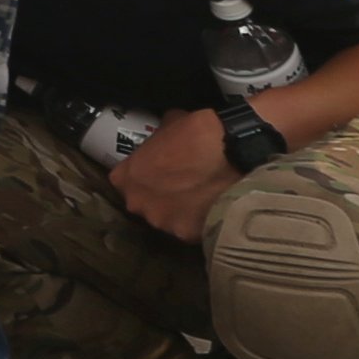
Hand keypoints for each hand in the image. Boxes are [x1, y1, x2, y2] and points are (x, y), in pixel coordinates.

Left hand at [114, 104, 235, 239]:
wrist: (235, 157)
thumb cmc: (197, 135)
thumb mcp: (171, 122)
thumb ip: (160, 135)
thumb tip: (165, 132)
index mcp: (127, 177)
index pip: (123, 179)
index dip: (141, 173)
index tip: (156, 169)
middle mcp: (138, 204)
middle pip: (143, 202)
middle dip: (157, 195)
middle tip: (181, 184)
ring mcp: (162, 222)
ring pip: (167, 218)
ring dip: (178, 210)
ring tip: (201, 197)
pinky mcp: (186, 235)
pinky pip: (191, 228)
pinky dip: (200, 221)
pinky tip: (214, 208)